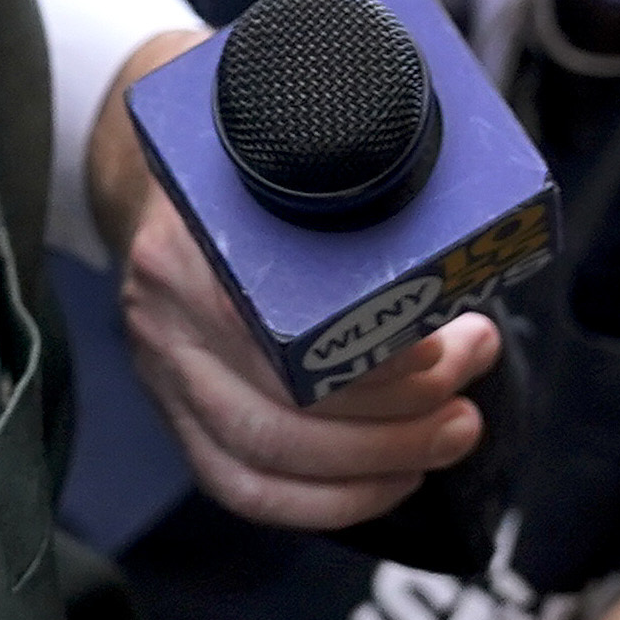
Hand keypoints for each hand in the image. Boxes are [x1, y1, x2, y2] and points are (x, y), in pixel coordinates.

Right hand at [93, 31, 504, 531]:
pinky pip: (242, 487)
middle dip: (395, 414)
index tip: (447, 334)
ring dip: (378, 462)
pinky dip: (328, 502)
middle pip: (277, 412)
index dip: (369, 357)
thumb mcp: (274, 117)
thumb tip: (450, 165)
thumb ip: (336, 139)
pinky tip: (397, 479)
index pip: (272, 333)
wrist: (149, 168)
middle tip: (471, 376)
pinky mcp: (178, 416)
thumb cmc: (236, 146)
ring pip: (264, 462)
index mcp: (183, 243)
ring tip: (457, 427)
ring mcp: (164, 376)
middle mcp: (164, 320)